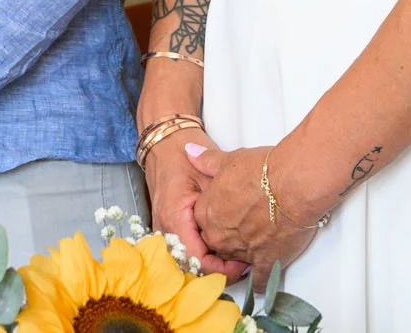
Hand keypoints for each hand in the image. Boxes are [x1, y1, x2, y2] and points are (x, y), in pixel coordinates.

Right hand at [142, 125, 247, 281]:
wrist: (163, 142)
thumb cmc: (183, 154)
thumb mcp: (208, 174)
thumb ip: (223, 201)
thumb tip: (247, 228)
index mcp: (174, 216)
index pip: (196, 258)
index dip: (222, 268)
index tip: (243, 263)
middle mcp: (164, 228)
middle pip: (191, 265)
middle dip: (219, 269)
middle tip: (245, 262)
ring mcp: (164, 229)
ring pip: (188, 260)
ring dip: (211, 262)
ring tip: (237, 257)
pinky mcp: (168, 227)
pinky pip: (185, 250)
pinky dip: (204, 253)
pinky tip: (222, 248)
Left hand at [188, 143, 319, 289]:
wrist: (293, 185)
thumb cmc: (263, 170)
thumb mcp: (230, 160)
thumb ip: (207, 161)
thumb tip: (189, 152)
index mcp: (207, 211)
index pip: (201, 222)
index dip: (214, 217)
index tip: (226, 214)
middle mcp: (220, 235)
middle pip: (215, 242)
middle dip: (225, 237)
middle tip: (241, 227)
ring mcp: (241, 251)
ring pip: (233, 259)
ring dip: (241, 254)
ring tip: (254, 243)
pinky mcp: (265, 262)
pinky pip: (257, 279)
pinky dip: (258, 279)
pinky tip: (260, 277)